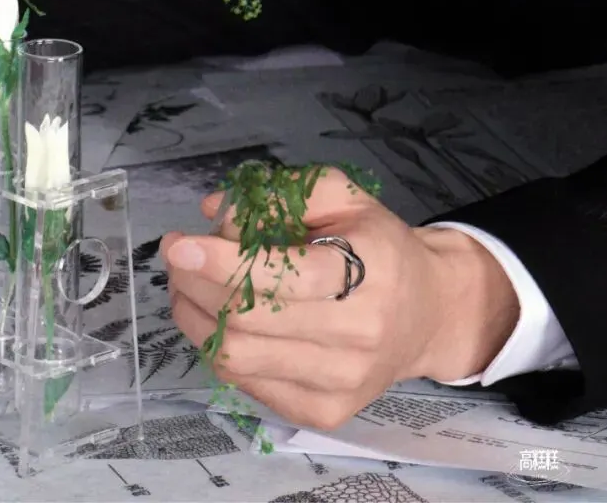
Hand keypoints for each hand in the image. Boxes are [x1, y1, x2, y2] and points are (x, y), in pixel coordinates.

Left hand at [160, 166, 520, 432]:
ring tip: (188, 288)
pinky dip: (219, 349)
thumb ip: (284, 193)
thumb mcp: (347, 197)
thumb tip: (214, 211)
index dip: (223, 262)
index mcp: (368, 271)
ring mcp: (340, 382)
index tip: (181, 244)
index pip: (285, 276)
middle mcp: (357, 334)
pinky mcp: (324, 413)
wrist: (428, 312)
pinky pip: (248, 385)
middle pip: (250, 320)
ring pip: (240, 359)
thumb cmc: (380, 248)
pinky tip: (217, 321)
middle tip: (178, 260)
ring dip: (197, 320)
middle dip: (197, 287)